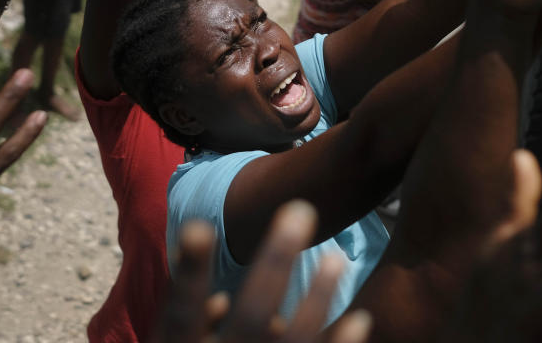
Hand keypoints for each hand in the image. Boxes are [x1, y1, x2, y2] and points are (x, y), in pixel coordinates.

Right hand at [155, 201, 371, 342]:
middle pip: (250, 319)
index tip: (198, 225)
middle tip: (301, 210)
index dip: (189, 273)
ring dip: (317, 300)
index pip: (180, 315)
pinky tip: (360, 320)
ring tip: (337, 257)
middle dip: (274, 263)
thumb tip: (222, 303)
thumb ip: (193, 335)